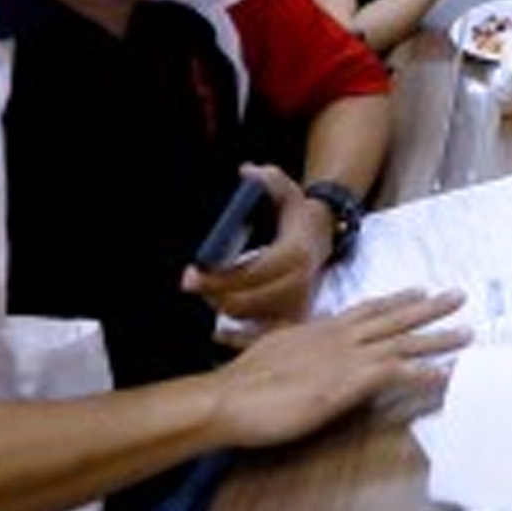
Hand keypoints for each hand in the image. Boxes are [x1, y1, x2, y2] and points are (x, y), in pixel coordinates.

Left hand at [181, 164, 329, 323]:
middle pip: (245, 302)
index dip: (217, 278)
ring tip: (207, 293)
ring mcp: (299, 303)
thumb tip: (247, 171)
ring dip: (223, 310)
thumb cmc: (295, 211)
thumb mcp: (284, 189)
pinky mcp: (295, 317)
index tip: (190, 276)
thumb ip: (267, 178)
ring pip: (250, 320)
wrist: (321, 233)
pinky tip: (220, 334)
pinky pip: (264, 337)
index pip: (250, 273)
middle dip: (213, 295)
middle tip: (192, 283)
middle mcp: (299, 283)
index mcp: (294, 254)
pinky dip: (241, 339)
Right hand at [208, 288, 470, 448]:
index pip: (366, 309)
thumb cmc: (243, 381)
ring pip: (404, 341)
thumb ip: (294, 347)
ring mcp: (348, 357)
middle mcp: (340, 336)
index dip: (394, 300)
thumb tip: (299, 347)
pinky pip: (399, 373)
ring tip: (468, 331)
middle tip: (458, 295)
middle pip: (393, 316)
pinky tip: (447, 373)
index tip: (417, 289)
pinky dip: (426, 372)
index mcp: (321, 329)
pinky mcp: (352, 382)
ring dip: (438, 336)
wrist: (230, 396)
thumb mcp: (272, 352)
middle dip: (427, 306)